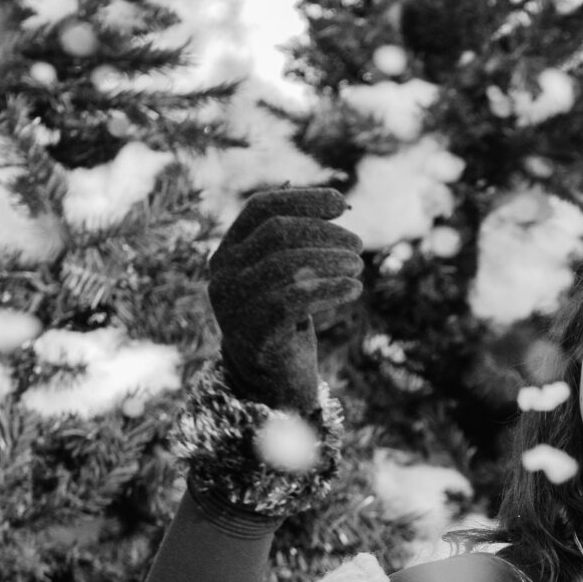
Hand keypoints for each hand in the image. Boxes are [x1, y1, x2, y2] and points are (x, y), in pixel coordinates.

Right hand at [206, 185, 363, 417]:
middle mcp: (224, 274)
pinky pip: (294, 300)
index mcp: (228, 251)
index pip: (261, 208)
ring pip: (285, 264)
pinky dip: (330, 289)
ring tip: (358, 267)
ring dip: (330, 260)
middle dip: (324, 233)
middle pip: (277, 232)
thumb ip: (296, 243)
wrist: (271, 382)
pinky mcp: (253, 333)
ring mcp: (234, 305)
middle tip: (358, 246)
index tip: (342, 203)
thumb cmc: (285, 322)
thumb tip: (337, 202)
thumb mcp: (285, 276)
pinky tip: (353, 289)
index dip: (302, 199)